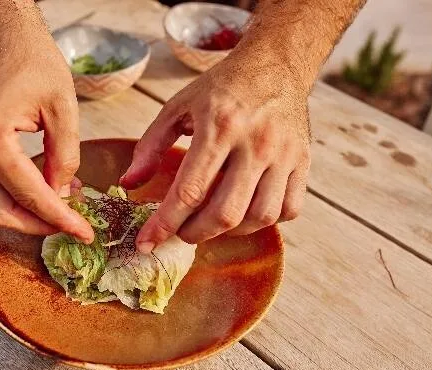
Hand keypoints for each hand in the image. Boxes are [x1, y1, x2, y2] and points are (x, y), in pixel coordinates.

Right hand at [0, 10, 92, 242]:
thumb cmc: (31, 58)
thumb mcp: (62, 107)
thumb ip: (65, 156)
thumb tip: (62, 194)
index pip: (29, 195)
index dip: (60, 219)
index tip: (85, 233)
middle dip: (38, 225)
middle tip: (72, 226)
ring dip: (26, 211)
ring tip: (63, 206)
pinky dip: (14, 193)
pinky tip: (44, 187)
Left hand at [121, 54, 310, 251]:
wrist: (275, 64)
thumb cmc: (222, 87)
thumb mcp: (178, 107)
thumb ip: (150, 146)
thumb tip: (128, 185)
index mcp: (219, 127)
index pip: (189, 191)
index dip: (164, 224)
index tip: (146, 243)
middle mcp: (256, 143)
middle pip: (225, 213)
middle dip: (195, 234)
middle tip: (181, 232)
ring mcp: (284, 155)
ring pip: (260, 218)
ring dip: (229, 231)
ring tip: (211, 222)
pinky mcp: (302, 162)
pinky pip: (289, 210)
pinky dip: (265, 221)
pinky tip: (246, 212)